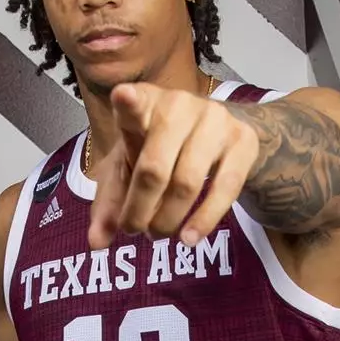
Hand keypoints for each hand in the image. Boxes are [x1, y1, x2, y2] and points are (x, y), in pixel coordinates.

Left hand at [87, 81, 258, 251]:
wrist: (220, 135)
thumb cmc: (161, 151)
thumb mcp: (129, 172)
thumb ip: (110, 205)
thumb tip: (96, 244)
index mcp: (144, 104)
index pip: (134, 104)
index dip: (129, 103)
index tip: (123, 96)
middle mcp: (180, 104)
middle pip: (154, 168)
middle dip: (139, 210)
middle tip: (133, 230)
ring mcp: (215, 119)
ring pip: (187, 183)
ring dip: (167, 219)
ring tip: (158, 234)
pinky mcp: (243, 140)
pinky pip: (224, 189)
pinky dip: (203, 220)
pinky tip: (188, 238)